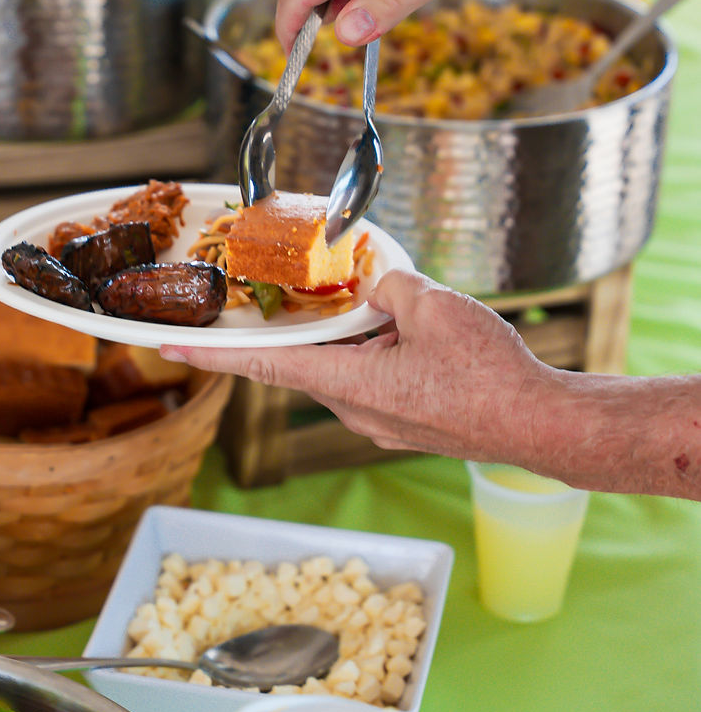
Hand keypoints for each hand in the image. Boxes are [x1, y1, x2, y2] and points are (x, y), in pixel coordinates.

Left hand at [161, 269, 551, 464]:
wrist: (541, 426)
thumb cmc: (487, 373)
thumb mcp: (432, 306)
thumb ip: (388, 287)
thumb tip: (373, 285)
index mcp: (350, 384)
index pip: (264, 367)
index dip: (214, 357)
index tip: (170, 349)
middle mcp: (355, 410)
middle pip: (311, 359)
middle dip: (314, 326)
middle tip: (317, 295)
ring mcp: (381, 423)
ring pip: (349, 367)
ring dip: (359, 338)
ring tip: (403, 313)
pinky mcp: (407, 425)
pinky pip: (378, 380)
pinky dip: (383, 353)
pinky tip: (419, 335)